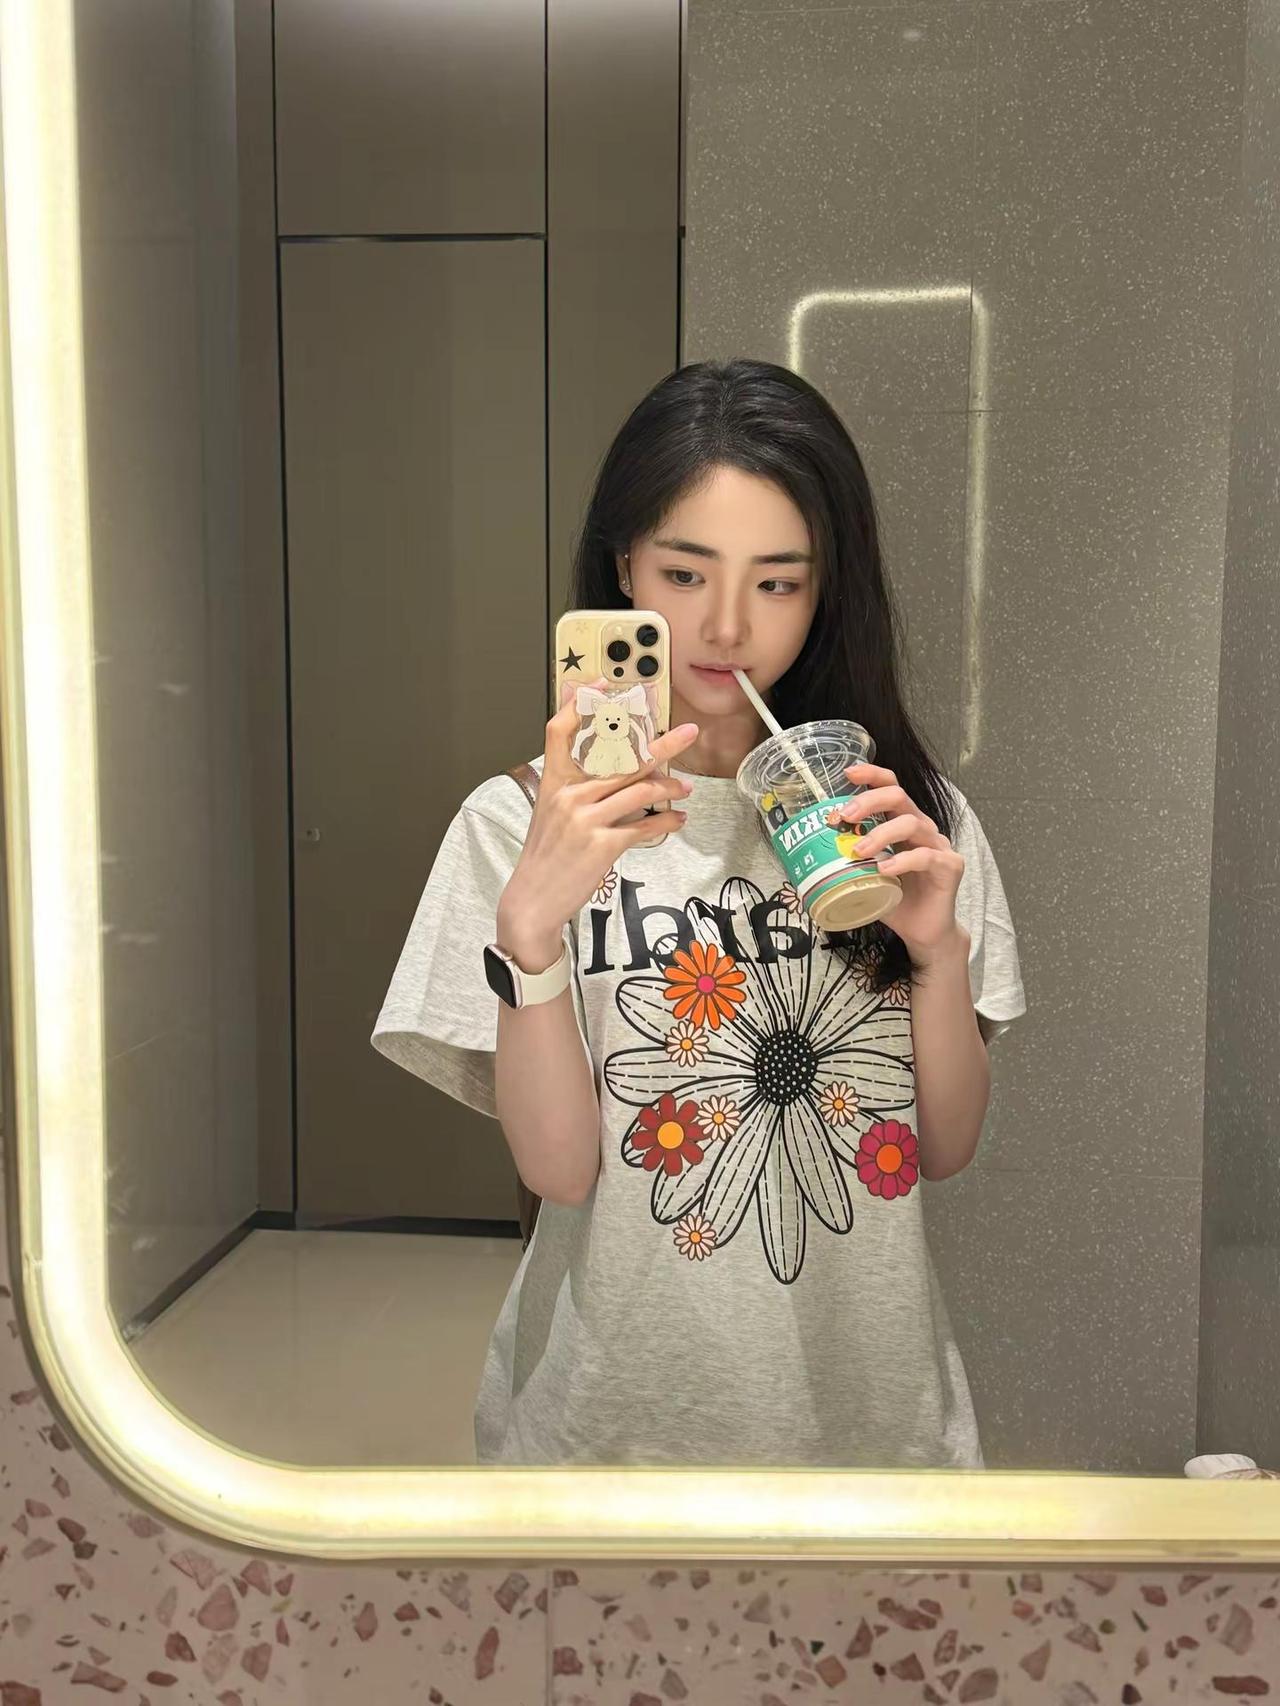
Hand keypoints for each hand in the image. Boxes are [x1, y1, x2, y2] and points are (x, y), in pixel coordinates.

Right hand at [497, 679, 698, 959]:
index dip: (580, 703)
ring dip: (669, 786)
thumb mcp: (551, 815)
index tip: (603, 683)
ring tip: (685, 787)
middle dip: (662, 744)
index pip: (559, 731)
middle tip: (688, 732)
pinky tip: (676, 819)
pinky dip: (665, 821)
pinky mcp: (602, 844)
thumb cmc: (546, 858)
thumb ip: (577, 790)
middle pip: (620, 758)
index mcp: (554, 783)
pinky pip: (644, 825)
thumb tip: (616, 774)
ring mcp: (585, 819)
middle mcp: (569, 795)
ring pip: (639, 789)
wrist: (533, 899)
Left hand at [837, 762, 966, 965]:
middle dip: (870, 801)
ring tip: (859, 851)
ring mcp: (938, 846)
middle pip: (899, 797)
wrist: (923, 932)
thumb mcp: (865, 877)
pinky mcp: (949, 867)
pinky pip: (925, 856)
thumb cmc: (895, 900)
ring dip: (881, 834)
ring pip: (912, 824)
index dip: (872, 775)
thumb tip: (806, 858)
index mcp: (902, 824)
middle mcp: (922, 829)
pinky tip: (884, 870)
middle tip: (845, 816)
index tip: (848, 773)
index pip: (891, 788)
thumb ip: (846, 862)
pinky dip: (902, 861)